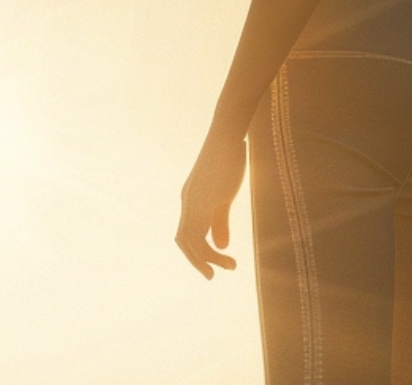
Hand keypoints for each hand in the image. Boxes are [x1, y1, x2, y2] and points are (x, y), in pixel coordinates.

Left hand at [175, 131, 245, 278]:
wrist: (228, 135)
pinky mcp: (201, 200)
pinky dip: (208, 250)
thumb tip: (221, 245)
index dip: (198, 252)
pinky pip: (197, 233)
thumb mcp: (224, 195)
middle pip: (183, 241)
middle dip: (197, 261)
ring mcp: (192, 201)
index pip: (187, 233)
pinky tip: (226, 253)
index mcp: (191, 200)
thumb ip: (220, 221)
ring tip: (229, 267)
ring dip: (205, 259)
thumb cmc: (229, 159)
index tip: (217, 263)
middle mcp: (187, 202)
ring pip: (189, 241)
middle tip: (214, 276)